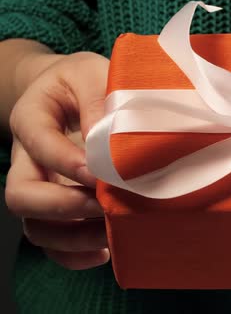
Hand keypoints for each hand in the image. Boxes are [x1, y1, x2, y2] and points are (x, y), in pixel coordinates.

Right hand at [5, 50, 109, 268]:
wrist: (75, 92)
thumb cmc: (86, 82)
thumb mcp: (92, 73)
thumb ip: (98, 99)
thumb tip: (109, 143)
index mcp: (31, 117)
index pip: (37, 141)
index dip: (65, 160)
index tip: (101, 173)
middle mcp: (28, 159)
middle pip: (21, 195)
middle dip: (62, 206)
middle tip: (105, 204)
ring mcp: (40, 187)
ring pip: (35, 226)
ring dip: (72, 237)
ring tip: (111, 233)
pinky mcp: (57, 208)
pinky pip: (53, 243)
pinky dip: (75, 255)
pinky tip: (105, 249)